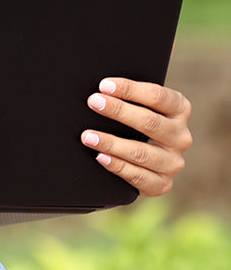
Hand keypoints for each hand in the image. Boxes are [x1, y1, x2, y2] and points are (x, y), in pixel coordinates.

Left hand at [81, 78, 191, 197]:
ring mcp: (173, 162)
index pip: (158, 96)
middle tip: (93, 102)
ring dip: (112, 143)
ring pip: (142, 152)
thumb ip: (128, 98)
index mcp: (179, 110)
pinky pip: (138, 176)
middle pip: (150, 122)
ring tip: (88, 136)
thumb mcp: (138, 108)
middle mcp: (180, 136)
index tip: (104, 86)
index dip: (130, 89)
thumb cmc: (134, 125)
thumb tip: (102, 89)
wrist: (141, 162)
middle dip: (119, 111)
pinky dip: (117, 166)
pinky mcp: (162, 184)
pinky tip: (100, 157)